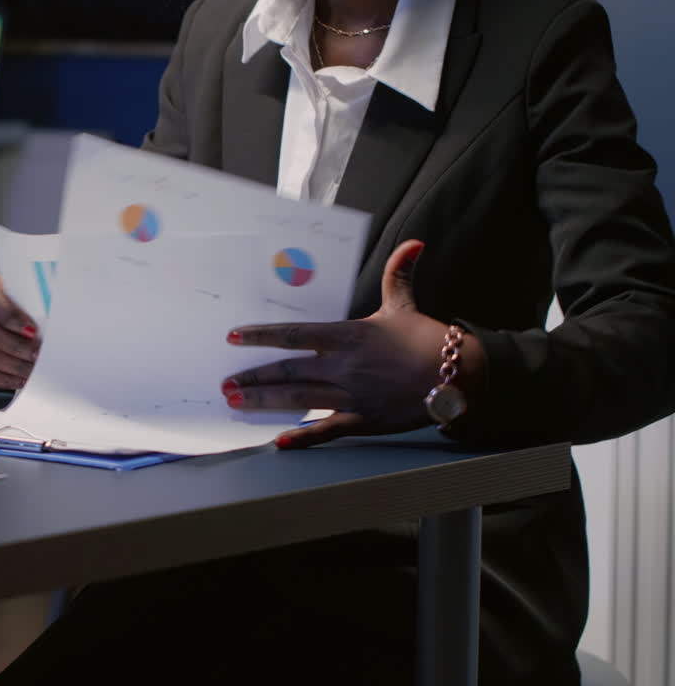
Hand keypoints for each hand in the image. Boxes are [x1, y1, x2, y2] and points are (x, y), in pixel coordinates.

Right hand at [0, 272, 41, 389]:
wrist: (6, 306)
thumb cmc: (20, 298)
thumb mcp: (26, 291)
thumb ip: (33, 303)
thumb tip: (49, 323)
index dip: (12, 317)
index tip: (33, 330)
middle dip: (14, 346)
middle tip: (35, 354)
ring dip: (10, 365)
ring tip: (30, 369)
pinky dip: (0, 378)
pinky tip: (17, 379)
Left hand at [223, 240, 482, 448]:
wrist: (460, 374)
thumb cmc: (428, 340)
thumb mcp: (405, 304)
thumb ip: (398, 274)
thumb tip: (412, 243)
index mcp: (347, 335)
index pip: (294, 334)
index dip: (261, 335)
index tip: (234, 336)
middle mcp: (343, 366)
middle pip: (287, 371)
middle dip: (254, 378)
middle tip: (225, 383)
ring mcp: (352, 395)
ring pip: (298, 399)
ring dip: (264, 402)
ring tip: (237, 404)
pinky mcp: (364, 421)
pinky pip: (327, 430)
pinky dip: (303, 437)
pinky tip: (279, 441)